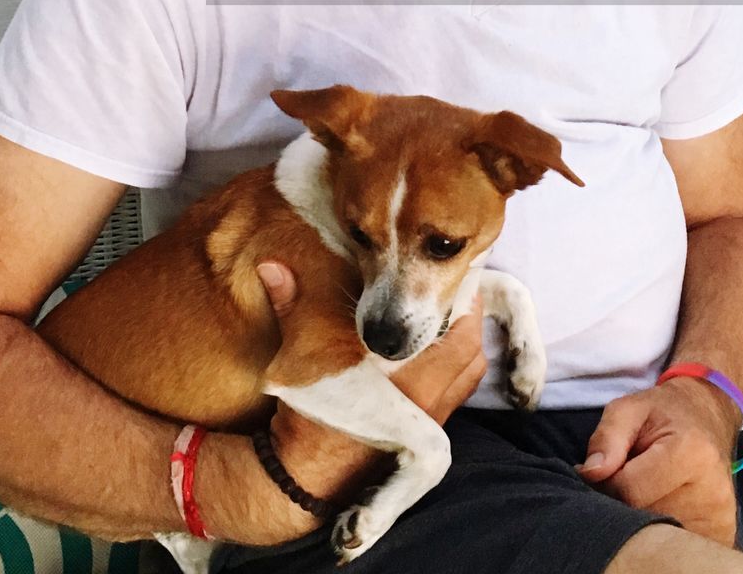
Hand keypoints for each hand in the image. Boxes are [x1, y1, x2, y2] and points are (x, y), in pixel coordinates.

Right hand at [255, 264, 486, 509]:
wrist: (307, 476)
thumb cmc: (308, 413)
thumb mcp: (300, 354)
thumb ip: (292, 304)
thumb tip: (271, 265)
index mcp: (408, 377)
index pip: (459, 332)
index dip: (460, 299)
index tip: (449, 274)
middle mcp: (429, 399)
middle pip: (472, 351)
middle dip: (465, 317)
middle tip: (450, 290)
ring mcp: (432, 420)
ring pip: (469, 374)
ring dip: (463, 343)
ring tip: (443, 315)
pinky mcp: (427, 434)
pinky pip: (458, 393)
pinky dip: (455, 368)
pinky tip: (432, 351)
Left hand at [577, 379, 739, 546]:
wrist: (708, 419)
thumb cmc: (664, 413)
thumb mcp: (629, 408)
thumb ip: (607, 437)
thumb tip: (589, 473)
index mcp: (692, 453)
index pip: (630, 491)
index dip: (607, 482)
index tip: (608, 469)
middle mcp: (713, 492)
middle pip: (644, 517)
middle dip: (623, 502)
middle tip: (625, 479)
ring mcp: (720, 519)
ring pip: (658, 535)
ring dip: (641, 516)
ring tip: (645, 489)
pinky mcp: (722, 536)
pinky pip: (677, 544)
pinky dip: (661, 529)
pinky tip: (661, 504)